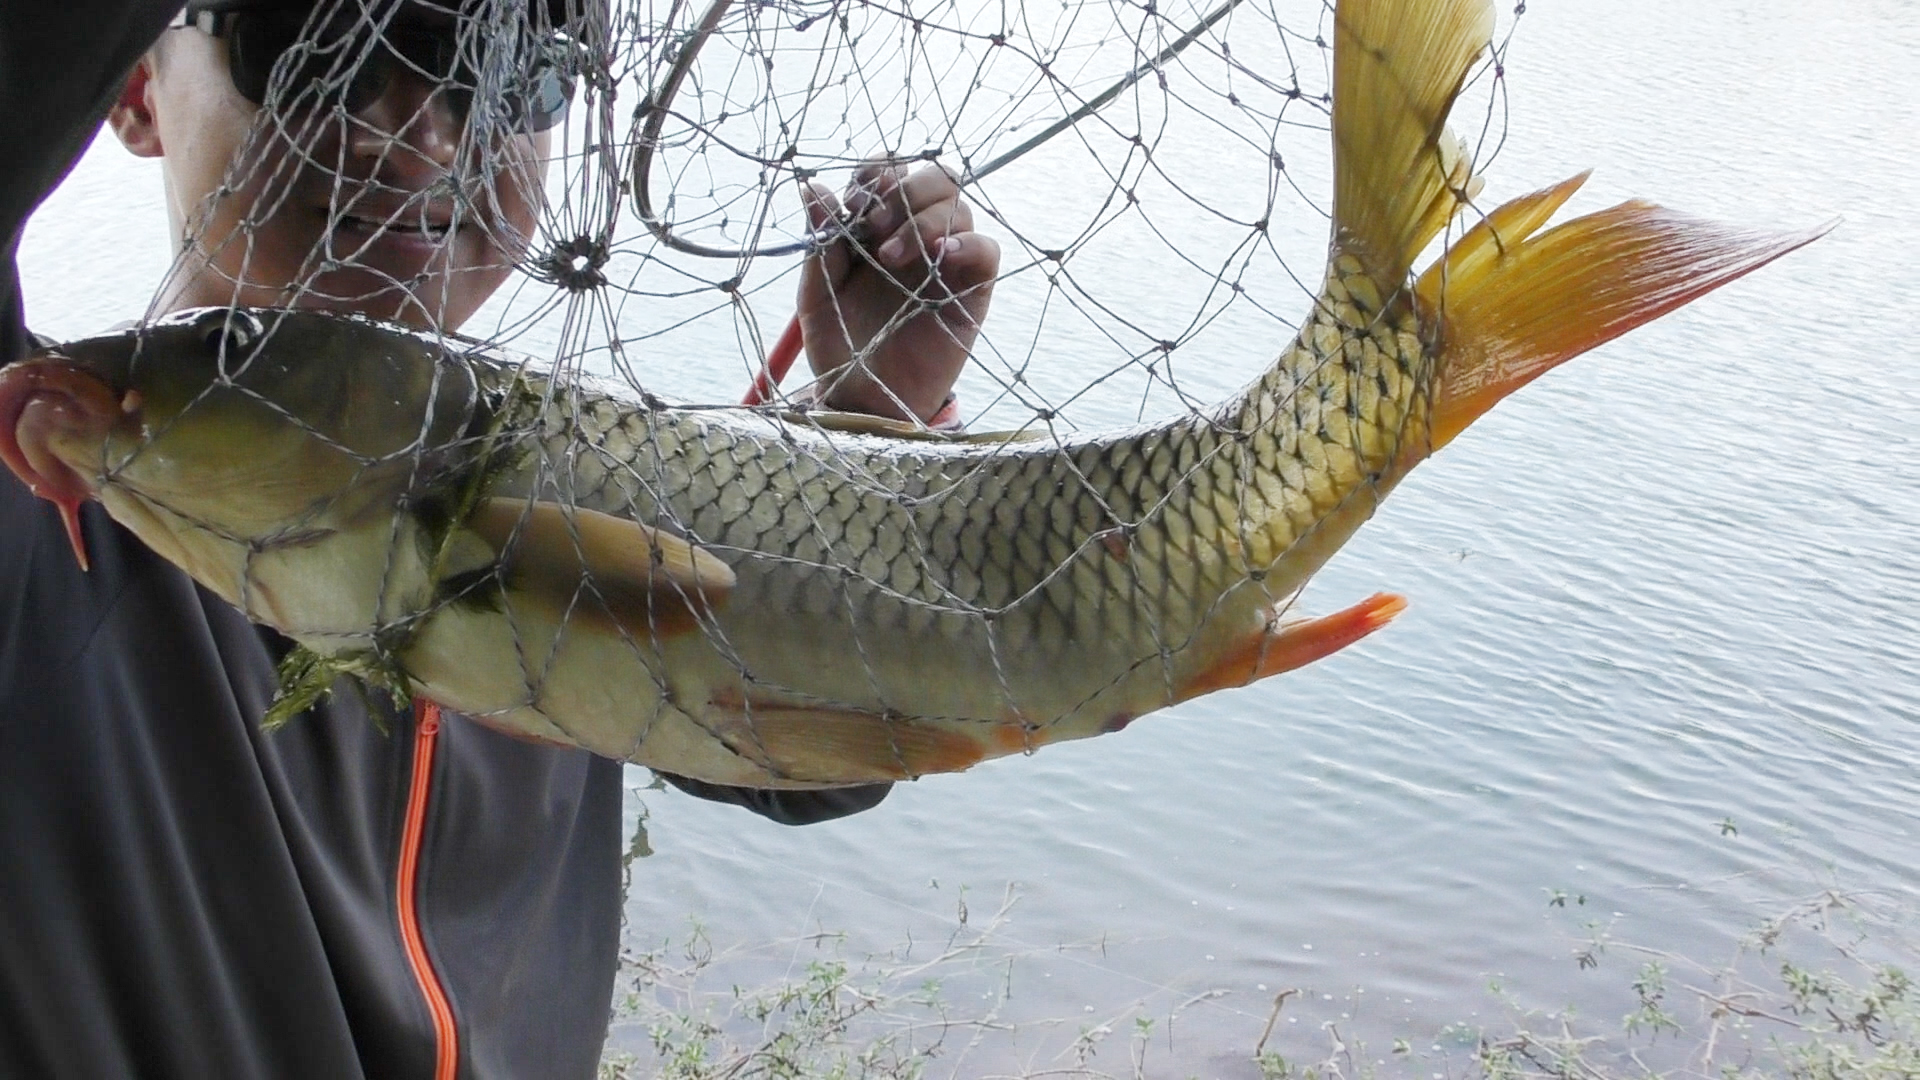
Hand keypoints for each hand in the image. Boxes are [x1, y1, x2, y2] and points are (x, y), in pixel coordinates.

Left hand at [797, 161, 998, 422]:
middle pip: (935, 178)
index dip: (878, 171)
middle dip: (905, 189)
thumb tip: (813, 188)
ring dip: (923, 219)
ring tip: (890, 258)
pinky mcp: (972, 290)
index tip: (856, 197)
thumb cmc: (842, 345)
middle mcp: (918, 236)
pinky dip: (967, 244)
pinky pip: (986, 250)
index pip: (892, 172)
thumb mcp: (818, 293)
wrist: (865, 398)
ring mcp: (947, 261)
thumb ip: (821, 243)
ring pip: (958, 207)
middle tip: (877, 225)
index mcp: (880, 227)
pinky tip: (938, 257)